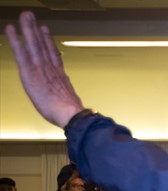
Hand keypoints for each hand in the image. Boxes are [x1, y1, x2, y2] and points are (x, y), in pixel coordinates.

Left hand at [5, 12, 84, 127]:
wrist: (70, 114)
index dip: (48, 41)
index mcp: (60, 76)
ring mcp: (40, 69)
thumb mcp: (71, 103)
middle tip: (30, 16)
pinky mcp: (30, 72)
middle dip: (35, 29)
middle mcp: (50, 68)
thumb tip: (72, 101)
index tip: (44, 30)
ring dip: (27, 29)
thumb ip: (68, 96)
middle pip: (42, 45)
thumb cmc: (70, 113)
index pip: (52, 54)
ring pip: (33, 44)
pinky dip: (15, 40)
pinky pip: (21, 53)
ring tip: (24, 17)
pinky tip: (11, 30)